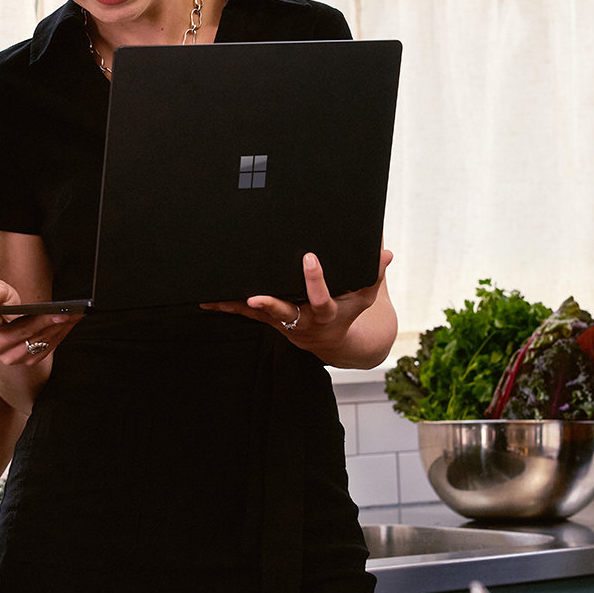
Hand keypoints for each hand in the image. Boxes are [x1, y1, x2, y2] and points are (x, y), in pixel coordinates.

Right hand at [0, 279, 80, 366]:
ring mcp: (11, 356)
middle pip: (20, 333)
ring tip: (72, 316)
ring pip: (36, 343)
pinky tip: (69, 323)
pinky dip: (60, 335)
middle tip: (62, 312)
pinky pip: (46, 349)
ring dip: (56, 328)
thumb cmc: (3, 302)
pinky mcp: (27, 360)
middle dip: (43, 321)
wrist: (14, 316)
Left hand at [204, 250, 393, 354]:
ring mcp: (283, 323)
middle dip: (270, 305)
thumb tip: (385, 251)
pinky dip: (228, 306)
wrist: (334, 341)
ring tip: (217, 298)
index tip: (309, 258)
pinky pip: (246, 314)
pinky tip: (208, 299)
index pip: (321, 297)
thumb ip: (374, 273)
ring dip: (238, 307)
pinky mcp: (269, 321)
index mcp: (326, 313)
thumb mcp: (366, 295)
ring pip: (259, 315)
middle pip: (284, 313)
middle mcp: (302, 321)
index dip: (315, 280)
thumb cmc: (349, 311)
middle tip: (256, 296)